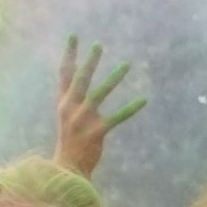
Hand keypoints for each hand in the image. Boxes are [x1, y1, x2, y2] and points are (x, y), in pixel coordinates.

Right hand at [52, 37, 146, 177]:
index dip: (69, 55)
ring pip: (99, 94)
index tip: (74, 37)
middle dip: (89, 62)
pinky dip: (130, 109)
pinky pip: (116, 117)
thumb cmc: (70, 143)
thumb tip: (81, 86)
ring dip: (113, 79)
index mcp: (63, 104)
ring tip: (127, 65)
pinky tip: (144, 100)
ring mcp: (82, 121)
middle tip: (99, 45)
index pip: (65, 75)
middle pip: (80, 80)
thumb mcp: (66, 119)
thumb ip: (73, 102)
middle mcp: (70, 109)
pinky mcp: (96, 132)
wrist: (67, 170)